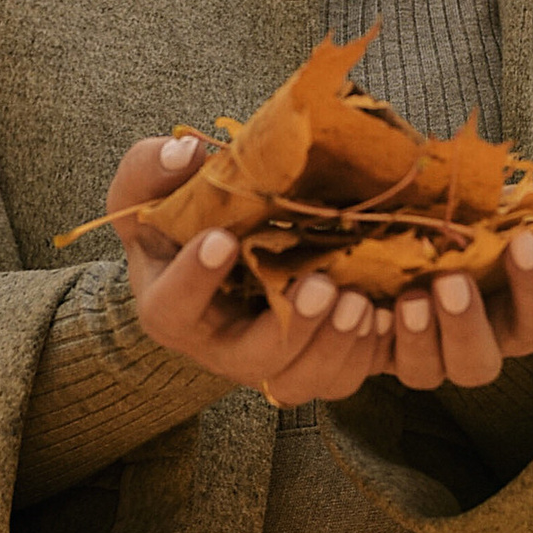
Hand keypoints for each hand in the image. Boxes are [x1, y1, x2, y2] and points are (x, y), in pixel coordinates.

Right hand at [108, 135, 392, 407]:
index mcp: (170, 305)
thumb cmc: (179, 220)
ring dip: (333, 346)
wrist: (218, 248)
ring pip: (298, 380)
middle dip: (291, 328)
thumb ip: (152, 168)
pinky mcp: (308, 363)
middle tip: (321, 285)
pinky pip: (337, 378)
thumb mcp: (150, 189)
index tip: (222, 239)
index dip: (194, 281)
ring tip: (360, 303)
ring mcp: (265, 360)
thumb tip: (184, 152)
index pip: (172, 308)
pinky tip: (383, 315)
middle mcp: (217, 346)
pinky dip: (364, 352)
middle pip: (249, 359)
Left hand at [375, 177, 532, 391]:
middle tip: (451, 282)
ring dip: (417, 339)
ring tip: (407, 297)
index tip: (523, 241)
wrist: (399, 228)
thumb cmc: (476, 221)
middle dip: (467, 327)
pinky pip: (365, 364)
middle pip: (480, 365)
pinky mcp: (371, 348)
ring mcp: (422, 352)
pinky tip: (358, 304)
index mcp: (516, 312)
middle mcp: (472, 344)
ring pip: (425, 373)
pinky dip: (361, 340)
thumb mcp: (520, 205)